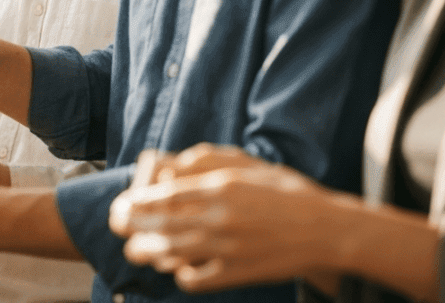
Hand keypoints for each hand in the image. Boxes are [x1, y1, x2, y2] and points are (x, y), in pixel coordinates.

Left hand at [110, 159, 337, 292]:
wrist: (327, 231)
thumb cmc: (287, 192)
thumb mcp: (248, 167)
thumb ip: (208, 164)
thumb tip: (171, 168)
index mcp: (221, 188)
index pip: (165, 196)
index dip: (138, 202)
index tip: (123, 203)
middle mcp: (220, 218)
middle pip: (161, 226)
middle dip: (132, 226)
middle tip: (117, 224)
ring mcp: (228, 249)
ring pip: (173, 254)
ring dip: (148, 252)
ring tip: (135, 249)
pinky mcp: (237, 273)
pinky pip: (196, 279)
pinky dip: (180, 274)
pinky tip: (177, 268)